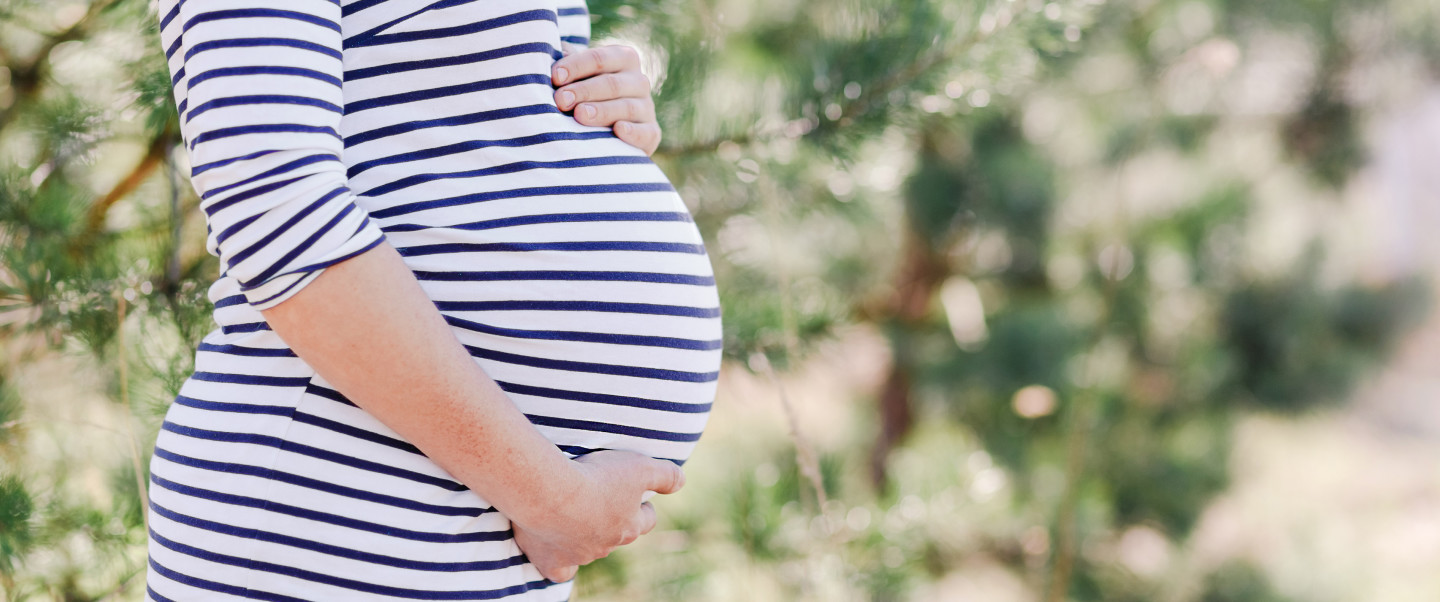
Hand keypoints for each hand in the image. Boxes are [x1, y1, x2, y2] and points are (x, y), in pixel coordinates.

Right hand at [510, 449, 683, 581]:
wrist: (549, 492)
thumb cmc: (596, 478)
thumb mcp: (641, 467)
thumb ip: (665, 475)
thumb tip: (682, 482)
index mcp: (629, 526)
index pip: (646, 520)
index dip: (642, 506)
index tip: (635, 494)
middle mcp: (607, 546)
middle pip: (617, 535)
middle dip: (613, 519)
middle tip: (600, 497)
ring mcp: (579, 556)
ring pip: (588, 550)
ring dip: (585, 534)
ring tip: (572, 511)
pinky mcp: (552, 561)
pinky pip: (560, 571)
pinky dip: (560, 562)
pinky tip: (556, 551)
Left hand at [551, 43, 661, 154]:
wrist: (608, 130)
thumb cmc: (585, 94)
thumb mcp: (577, 75)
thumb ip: (566, 64)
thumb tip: (548, 54)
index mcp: (623, 58)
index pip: (599, 59)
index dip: (576, 66)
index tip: (555, 77)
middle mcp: (639, 81)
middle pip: (611, 84)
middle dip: (584, 91)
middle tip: (561, 101)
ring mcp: (647, 108)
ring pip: (626, 107)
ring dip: (602, 111)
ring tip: (580, 115)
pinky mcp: (652, 134)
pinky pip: (646, 132)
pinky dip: (633, 132)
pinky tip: (618, 130)